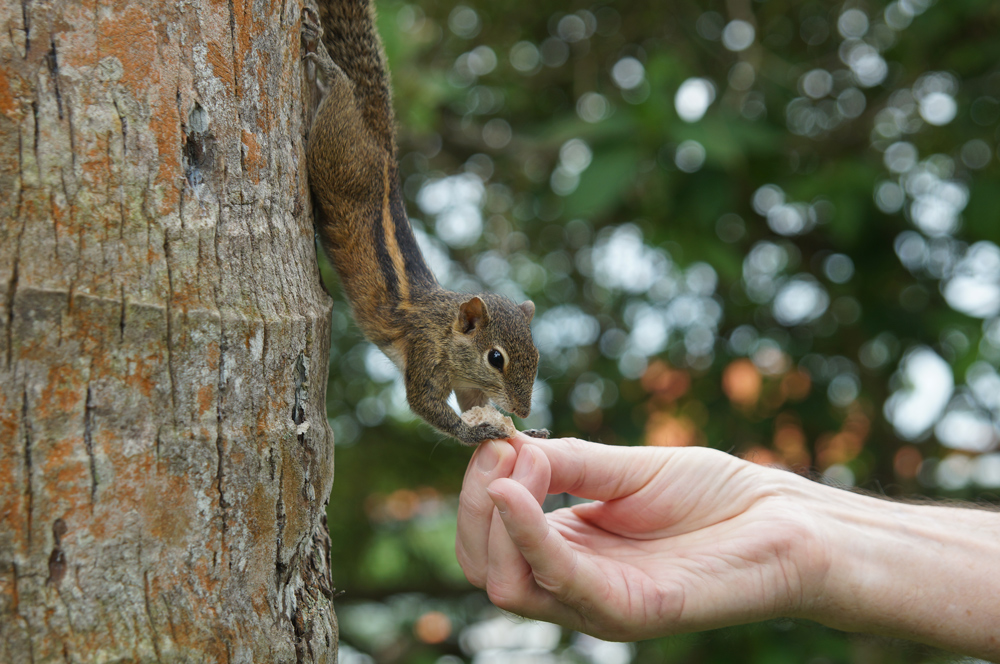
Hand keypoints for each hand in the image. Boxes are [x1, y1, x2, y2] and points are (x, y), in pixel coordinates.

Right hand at [456, 435, 826, 640]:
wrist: (786, 521)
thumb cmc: (716, 496)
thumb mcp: (625, 468)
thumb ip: (566, 463)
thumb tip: (507, 451)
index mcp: (571, 550)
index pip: (489, 539)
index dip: (477, 490)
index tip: (494, 441)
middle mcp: (576, 583)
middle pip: (484, 566)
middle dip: (471, 507)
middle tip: (494, 456)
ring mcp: (599, 603)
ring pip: (507, 582)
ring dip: (492, 520)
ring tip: (511, 469)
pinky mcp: (630, 610)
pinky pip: (559, 578)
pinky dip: (525, 533)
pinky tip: (513, 491)